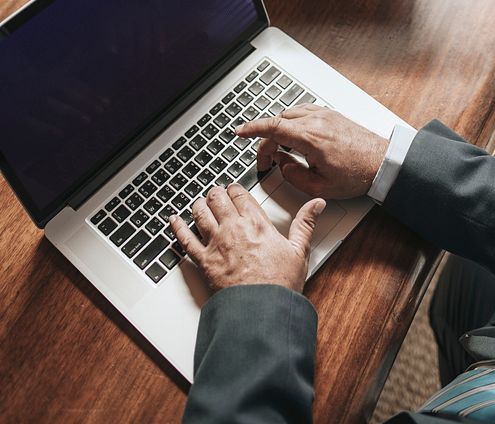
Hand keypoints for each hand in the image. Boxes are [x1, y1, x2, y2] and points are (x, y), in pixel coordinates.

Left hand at [170, 185, 325, 292]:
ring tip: (199, 202)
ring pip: (200, 212)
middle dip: (216, 193)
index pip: (240, 194)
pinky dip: (177, 227)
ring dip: (199, 204)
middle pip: (217, 198)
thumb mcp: (299, 250)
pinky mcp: (203, 262)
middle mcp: (233, 228)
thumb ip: (306, 223)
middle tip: (216, 194)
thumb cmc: (280, 284)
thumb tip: (317, 204)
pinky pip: (185, 239)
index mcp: (256, 223)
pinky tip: (174, 220)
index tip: (234, 189)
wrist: (261, 311)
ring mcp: (216, 244)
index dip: (235, 188)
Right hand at [236, 106, 388, 198]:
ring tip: (281, 150)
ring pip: (290, 114)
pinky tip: (294, 135)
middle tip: (267, 160)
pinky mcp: (331, 115)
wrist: (383, 162)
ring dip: (279, 129)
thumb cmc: (357, 174)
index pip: (273, 127)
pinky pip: (303, 112)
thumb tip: (281, 163)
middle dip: (267, 140)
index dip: (252, 129)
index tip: (239, 132)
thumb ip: (294, 175)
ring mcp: (324, 115)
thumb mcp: (321, 186)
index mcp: (311, 138)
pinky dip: (292, 121)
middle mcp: (316, 121)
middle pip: (279, 122)